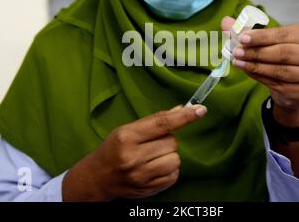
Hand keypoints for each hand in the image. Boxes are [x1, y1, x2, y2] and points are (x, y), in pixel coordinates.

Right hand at [62, 104, 206, 200]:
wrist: (97, 178)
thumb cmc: (113, 149)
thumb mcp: (127, 130)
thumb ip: (154, 121)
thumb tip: (180, 110)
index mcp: (127, 137)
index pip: (162, 124)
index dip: (184, 116)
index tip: (200, 110)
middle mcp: (133, 157)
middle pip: (172, 142)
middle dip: (167, 140)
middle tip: (152, 144)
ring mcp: (141, 176)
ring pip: (175, 159)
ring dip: (169, 155)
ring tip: (153, 157)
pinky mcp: (149, 189)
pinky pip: (174, 175)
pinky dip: (169, 169)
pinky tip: (155, 168)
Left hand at [222, 17, 298, 125]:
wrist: (291, 86)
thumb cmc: (278, 58)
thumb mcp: (265, 42)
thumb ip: (246, 32)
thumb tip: (225, 22)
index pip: (282, 34)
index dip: (261, 36)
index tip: (242, 38)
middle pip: (283, 53)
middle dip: (257, 52)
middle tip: (237, 52)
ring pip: (281, 70)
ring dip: (256, 66)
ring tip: (238, 62)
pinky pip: (279, 84)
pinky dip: (260, 77)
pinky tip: (248, 71)